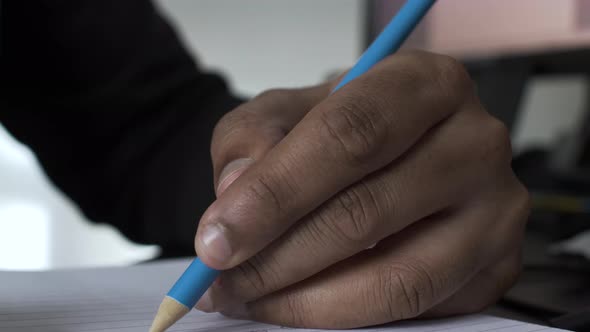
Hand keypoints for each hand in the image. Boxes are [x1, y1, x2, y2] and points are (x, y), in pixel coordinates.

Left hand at [194, 51, 528, 328]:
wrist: (389, 150)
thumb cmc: (339, 129)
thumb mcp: (284, 112)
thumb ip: (252, 140)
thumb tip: (237, 196)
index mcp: (426, 84)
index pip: (349, 136)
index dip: (276, 193)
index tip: (217, 237)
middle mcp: (475, 143)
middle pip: (367, 212)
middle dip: (279, 258)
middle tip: (223, 278)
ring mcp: (496, 211)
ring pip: (396, 279)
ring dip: (308, 302)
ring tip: (253, 298)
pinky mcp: (497, 266)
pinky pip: (418, 309)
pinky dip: (348, 317)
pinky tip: (302, 303)